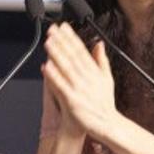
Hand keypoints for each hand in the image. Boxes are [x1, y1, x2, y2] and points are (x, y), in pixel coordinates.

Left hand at [42, 23, 117, 138]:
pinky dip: (54, 76)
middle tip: (52, 29)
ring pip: (66, 68)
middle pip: (73, 56)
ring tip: (48, 42)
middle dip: (61, 41)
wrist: (108, 126)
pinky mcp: (73, 101)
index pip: (81, 50)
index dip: (72, 37)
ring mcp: (80, 89)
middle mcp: (88, 78)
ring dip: (57, 54)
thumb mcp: (107, 79)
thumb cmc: (105, 104)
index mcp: (94, 72)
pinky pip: (61, 86)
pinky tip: (46, 66)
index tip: (64, 27)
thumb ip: (102, 60)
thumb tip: (99, 43)